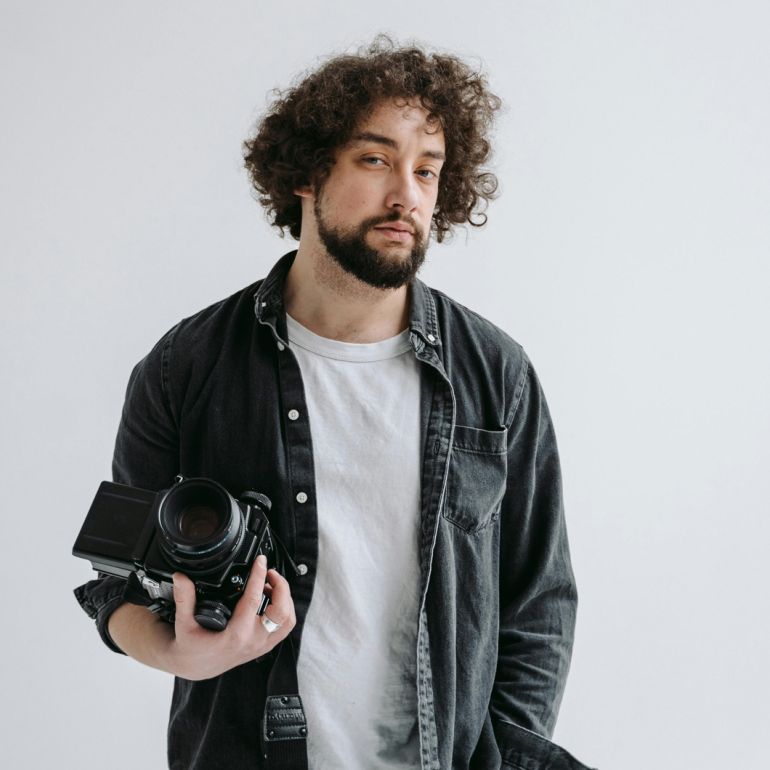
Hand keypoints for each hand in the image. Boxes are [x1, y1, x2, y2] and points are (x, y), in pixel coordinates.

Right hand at [162, 555, 295, 680]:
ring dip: (285, 599)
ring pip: (287, 620)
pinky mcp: (264, 647)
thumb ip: (184, 598)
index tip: (260, 561)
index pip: (253, 600)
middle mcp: (252, 641)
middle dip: (280, 587)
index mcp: (235, 635)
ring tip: (272, 584)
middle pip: (281, 611)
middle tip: (270, 572)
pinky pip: (284, 628)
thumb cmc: (190, 647)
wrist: (195, 667)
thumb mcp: (184, 623)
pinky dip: (285, 611)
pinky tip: (272, 599)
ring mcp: (261, 646)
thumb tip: (180, 577)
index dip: (259, 576)